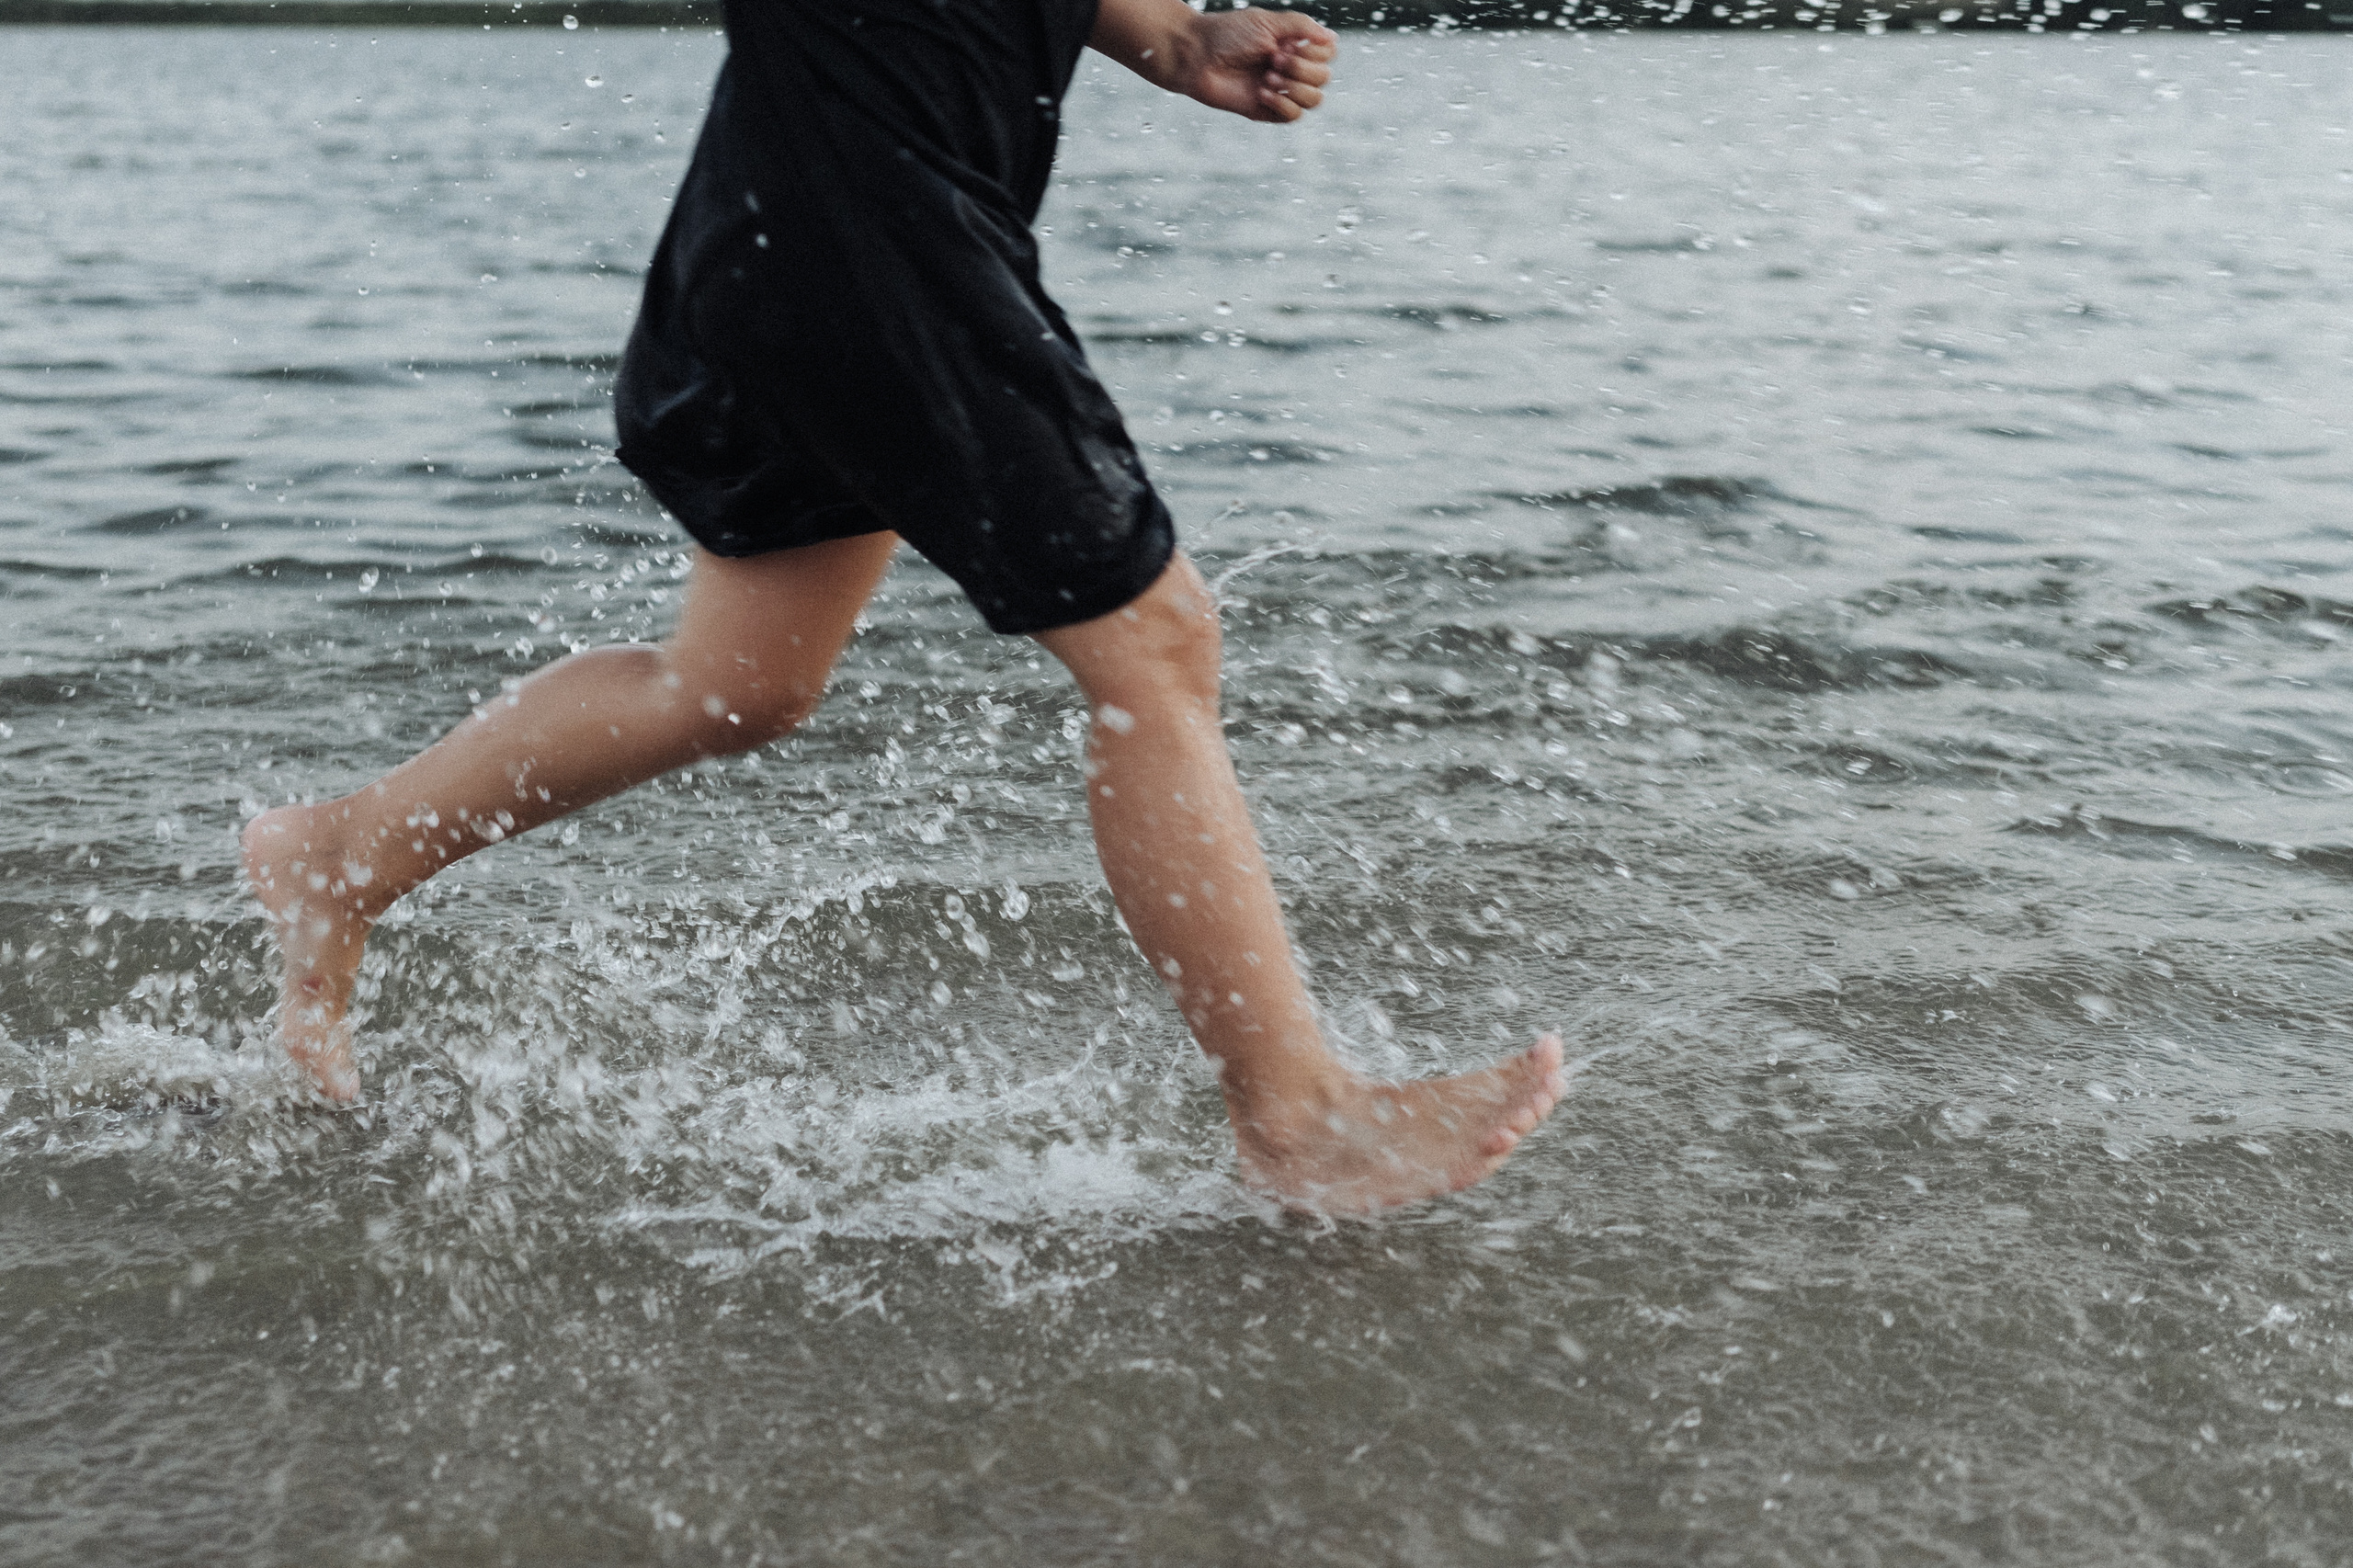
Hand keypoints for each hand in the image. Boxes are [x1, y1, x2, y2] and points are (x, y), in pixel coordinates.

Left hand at [1172, 9, 1336, 123]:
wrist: (1197, 56)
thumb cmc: (1228, 34)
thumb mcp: (1268, 21)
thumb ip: (1302, 26)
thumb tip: (1332, 39)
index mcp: (1294, 45)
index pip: (1328, 54)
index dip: (1315, 50)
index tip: (1288, 42)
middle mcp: (1291, 68)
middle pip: (1324, 77)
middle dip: (1302, 67)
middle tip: (1272, 58)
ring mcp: (1280, 90)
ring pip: (1314, 99)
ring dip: (1295, 87)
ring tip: (1267, 76)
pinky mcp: (1266, 111)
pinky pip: (1294, 116)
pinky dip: (1282, 103)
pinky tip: (1262, 92)